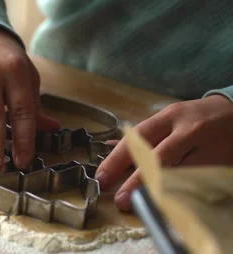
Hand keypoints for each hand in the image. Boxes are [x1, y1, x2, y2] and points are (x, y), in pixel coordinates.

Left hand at [95, 94, 232, 210]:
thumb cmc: (195, 118)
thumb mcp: (169, 119)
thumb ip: (144, 136)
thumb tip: (113, 151)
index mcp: (170, 117)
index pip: (138, 139)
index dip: (117, 160)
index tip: (102, 177)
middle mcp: (188, 131)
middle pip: (158, 159)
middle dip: (136, 181)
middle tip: (121, 199)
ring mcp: (208, 148)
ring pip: (180, 174)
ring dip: (158, 192)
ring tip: (141, 204)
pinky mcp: (222, 164)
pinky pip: (198, 183)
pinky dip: (181, 195)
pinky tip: (168, 204)